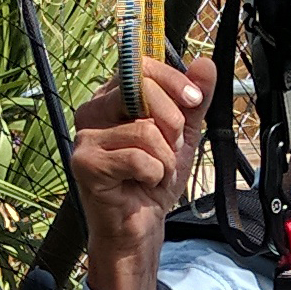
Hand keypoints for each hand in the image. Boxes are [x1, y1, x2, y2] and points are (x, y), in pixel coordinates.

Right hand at [71, 54, 218, 289]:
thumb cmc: (154, 179)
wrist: (139, 227)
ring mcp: (85, 137)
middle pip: (141, 89)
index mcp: (111, 97)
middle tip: (172, 149)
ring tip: (156, 173)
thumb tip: (205, 63)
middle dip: (172, 123)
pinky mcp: (86, 164)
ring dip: (165, 158)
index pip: (141, 66)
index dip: (173, 80)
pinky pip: (139, 158)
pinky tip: (144, 185)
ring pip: (145, 130)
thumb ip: (193, 100)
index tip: (196, 100)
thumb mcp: (182, 135)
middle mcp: (92, 111)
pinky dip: (154, 175)